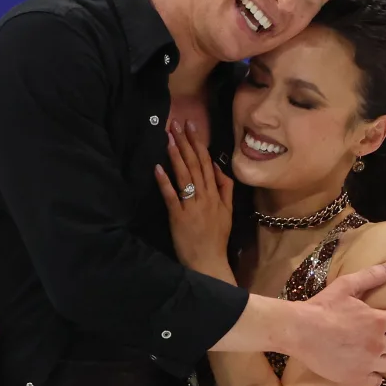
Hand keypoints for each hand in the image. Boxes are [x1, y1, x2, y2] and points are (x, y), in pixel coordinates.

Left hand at [155, 121, 233, 276]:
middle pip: (195, 164)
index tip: (192, 126)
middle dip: (186, 142)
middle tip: (177, 123)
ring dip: (176, 156)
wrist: (209, 262)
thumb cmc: (216, 237)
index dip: (198, 143)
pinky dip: (165, 182)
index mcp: (216, 194)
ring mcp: (192, 206)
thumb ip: (225, 188)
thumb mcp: (228, 211)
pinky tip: (158, 168)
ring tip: (169, 138)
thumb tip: (218, 166)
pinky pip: (172, 196)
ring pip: (185, 176)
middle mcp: (205, 196)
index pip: (206, 162)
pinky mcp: (179, 217)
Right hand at [294, 262, 385, 385]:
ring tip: (372, 353)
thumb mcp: (346, 286)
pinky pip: (376, 381)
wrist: (300, 331)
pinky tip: (365, 368)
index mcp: (378, 321)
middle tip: (383, 336)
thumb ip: (370, 276)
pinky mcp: (356, 377)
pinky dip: (373, 376)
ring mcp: (368, 363)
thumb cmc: (323, 307)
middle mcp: (377, 344)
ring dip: (383, 357)